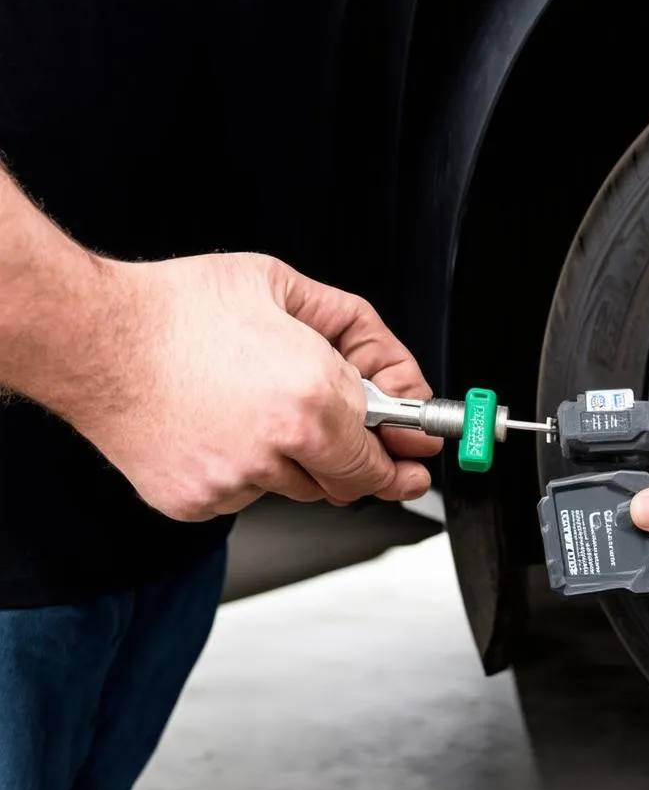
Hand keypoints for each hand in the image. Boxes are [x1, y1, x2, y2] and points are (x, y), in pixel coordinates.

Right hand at [67, 253, 440, 520]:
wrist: (92, 337)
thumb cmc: (180, 308)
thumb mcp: (284, 288)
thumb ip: (352, 333)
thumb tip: (387, 378)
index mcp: (311, 396)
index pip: (380, 456)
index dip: (403, 462)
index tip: (416, 463)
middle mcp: (279, 447)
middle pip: (346, 482)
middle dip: (356, 460)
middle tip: (349, 434)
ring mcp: (235, 481)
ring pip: (295, 485)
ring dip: (294, 456)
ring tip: (252, 404)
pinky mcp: (198, 501)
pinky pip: (244, 493)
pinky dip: (244, 467)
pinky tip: (218, 425)